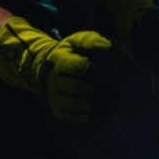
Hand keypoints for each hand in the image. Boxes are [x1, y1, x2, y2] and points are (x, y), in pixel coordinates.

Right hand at [0, 17, 114, 123]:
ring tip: (107, 100)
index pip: (79, 67)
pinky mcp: (58, 111)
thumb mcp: (77, 41)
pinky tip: (101, 112)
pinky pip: (74, 118)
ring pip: (75, 105)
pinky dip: (91, 117)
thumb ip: (91, 40)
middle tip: (109, 87)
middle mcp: (53, 81)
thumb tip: (107, 45)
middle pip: (79, 88)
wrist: (49, 69)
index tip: (100, 68)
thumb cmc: (70, 54)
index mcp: (60, 62)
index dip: (95, 69)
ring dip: (96, 104)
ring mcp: (54, 97)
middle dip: (98, 87)